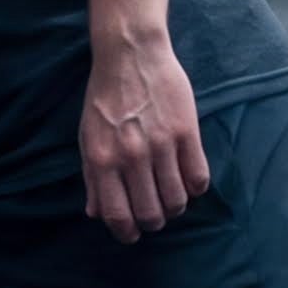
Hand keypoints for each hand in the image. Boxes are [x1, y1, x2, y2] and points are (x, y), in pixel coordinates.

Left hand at [81, 29, 205, 241]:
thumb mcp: (89, 138)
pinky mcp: (186, 132)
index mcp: (103, 161)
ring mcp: (161, 145)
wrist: (130, 54)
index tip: (133, 233)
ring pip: (177, 201)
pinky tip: (188, 177)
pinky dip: (195, 187)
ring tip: (172, 194)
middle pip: (152, 214)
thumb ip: (92, 178)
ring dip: (176, 206)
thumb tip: (95, 214)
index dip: (127, 232)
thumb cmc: (105, 98)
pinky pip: (199, 178)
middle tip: (155, 212)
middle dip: (154, 221)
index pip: (118, 216)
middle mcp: (131, 157)